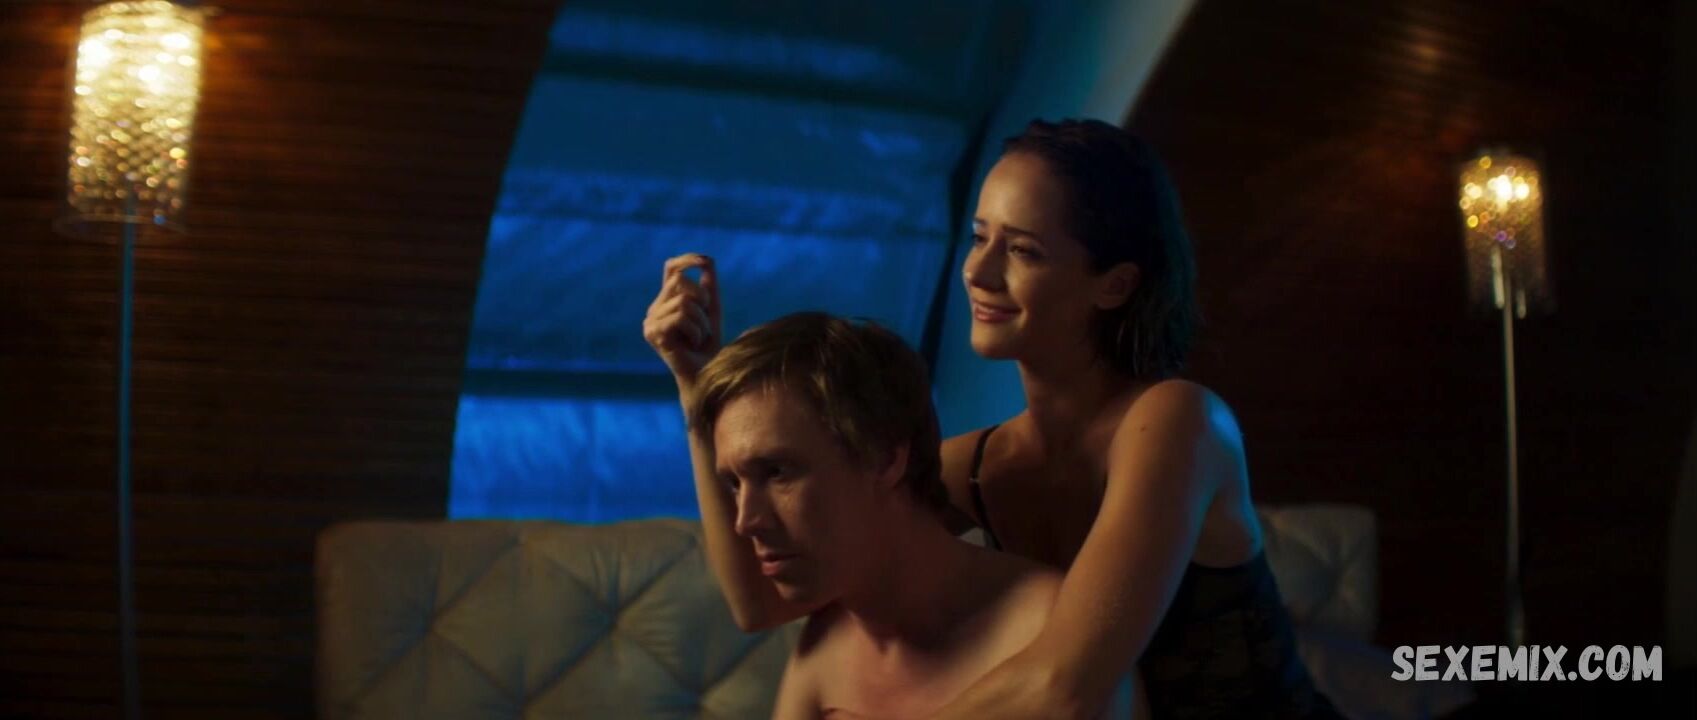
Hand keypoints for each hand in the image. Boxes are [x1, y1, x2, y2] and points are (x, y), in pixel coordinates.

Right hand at [642, 253, 722, 393]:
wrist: (706, 373)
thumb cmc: (708, 345)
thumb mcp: (712, 311)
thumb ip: (709, 287)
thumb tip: (708, 260)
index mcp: (667, 301)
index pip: (671, 269)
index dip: (686, 260)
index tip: (705, 260)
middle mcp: (655, 308)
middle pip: (680, 281)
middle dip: (702, 300)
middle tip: (703, 325)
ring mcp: (650, 321)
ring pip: (683, 301)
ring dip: (701, 321)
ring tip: (699, 337)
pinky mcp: (652, 332)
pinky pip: (681, 316)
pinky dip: (695, 330)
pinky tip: (693, 344)